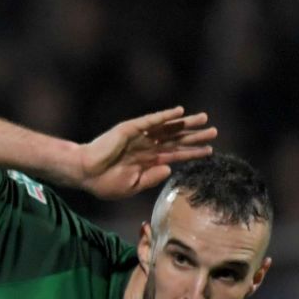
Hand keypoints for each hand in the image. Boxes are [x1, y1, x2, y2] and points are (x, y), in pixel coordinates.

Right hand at [73, 107, 216, 199]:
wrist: (84, 173)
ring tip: (204, 119)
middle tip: (214, 132)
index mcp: (148, 161)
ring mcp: (139, 136)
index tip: (210, 151)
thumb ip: (151, 178)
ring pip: (168, 128)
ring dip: (185, 123)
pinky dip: (165, 116)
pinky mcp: (130, 129)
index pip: (175, 155)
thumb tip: (170, 168)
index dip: (192, 153)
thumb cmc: (104, 182)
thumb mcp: (132, 186)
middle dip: (195, 136)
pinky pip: (151, 121)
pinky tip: (179, 112)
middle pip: (176, 140)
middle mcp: (147, 146)